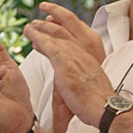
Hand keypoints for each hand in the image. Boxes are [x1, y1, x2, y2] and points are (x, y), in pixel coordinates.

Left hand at [26, 11, 113, 128]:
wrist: (104, 108)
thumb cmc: (99, 103)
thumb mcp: (93, 84)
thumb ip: (85, 77)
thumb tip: (79, 80)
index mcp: (92, 56)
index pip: (76, 37)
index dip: (63, 30)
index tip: (53, 27)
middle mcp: (85, 51)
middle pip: (66, 31)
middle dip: (51, 24)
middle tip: (38, 23)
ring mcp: (75, 56)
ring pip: (56, 34)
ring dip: (41, 28)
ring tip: (29, 27)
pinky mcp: (65, 62)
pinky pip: (48, 44)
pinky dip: (37, 36)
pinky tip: (29, 32)